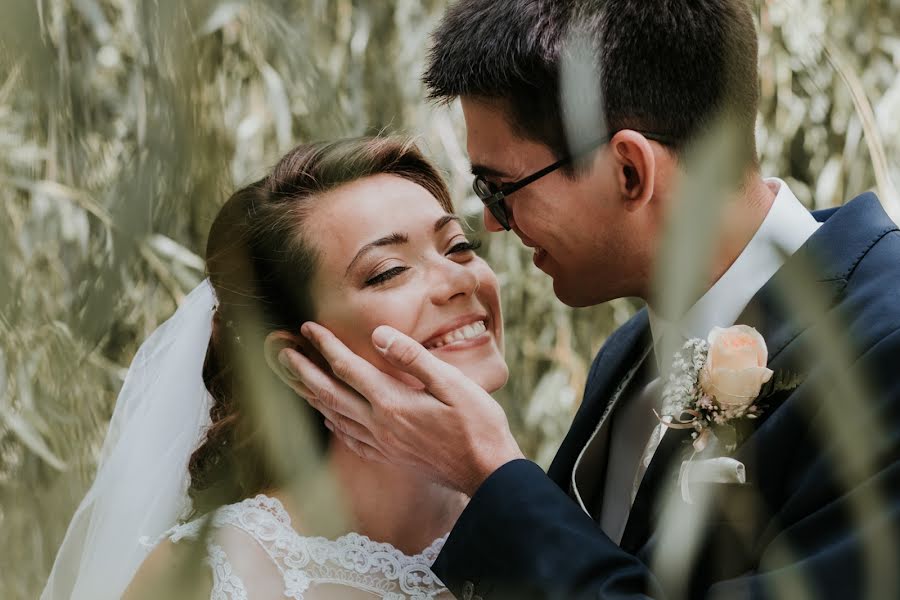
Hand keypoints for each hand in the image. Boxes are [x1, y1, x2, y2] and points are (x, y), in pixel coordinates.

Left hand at [276, 322, 523, 495]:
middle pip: (330, 393)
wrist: (487, 474)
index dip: (325, 346)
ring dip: (312, 395)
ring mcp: (383, 443)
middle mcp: (379, 424)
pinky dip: (334, 424)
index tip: (307, 327)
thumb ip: (413, 358)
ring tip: (296, 380)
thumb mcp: (452, 383)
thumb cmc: (477, 425)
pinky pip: (350, 439)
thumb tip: (378, 335)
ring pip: (335, 417)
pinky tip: (331, 419)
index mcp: (392, 402)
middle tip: (283, 352)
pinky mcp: (390, 456)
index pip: (348, 368)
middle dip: (304, 370)